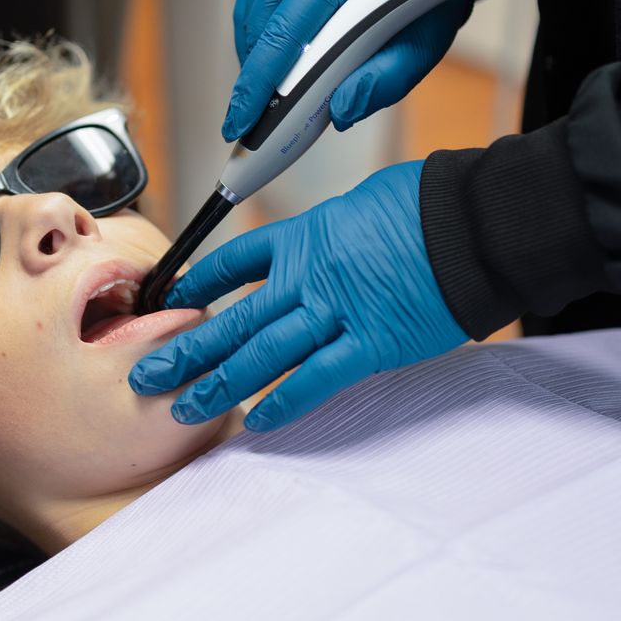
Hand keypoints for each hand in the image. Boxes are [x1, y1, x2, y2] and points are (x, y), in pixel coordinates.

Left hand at [128, 160, 466, 430]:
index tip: (171, 301)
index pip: (234, 262)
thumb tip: (340, 237)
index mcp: (306, 236)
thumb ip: (340, 227)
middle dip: (186, 349)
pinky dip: (284, 402)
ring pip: (261, 354)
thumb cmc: (431, 203)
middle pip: (234, 319)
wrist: (474, 223)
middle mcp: (309, 277)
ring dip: (218, 383)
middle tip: (147, 375)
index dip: (197, 284)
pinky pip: (317, 378)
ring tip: (182, 407)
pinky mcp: (371, 344)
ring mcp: (338, 313)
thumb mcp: (367, 199)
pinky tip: (256, 422)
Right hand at [224, 0, 470, 139]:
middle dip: (262, 77)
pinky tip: (281, 49)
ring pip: (249, 15)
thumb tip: (339, 111)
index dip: (258, 84)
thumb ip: (386, 80)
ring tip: (280, 81)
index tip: (239, 123)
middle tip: (271, 113)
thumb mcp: (423, 40)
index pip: (284, 34)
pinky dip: (261, 31)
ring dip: (260, 55)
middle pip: (261, 28)